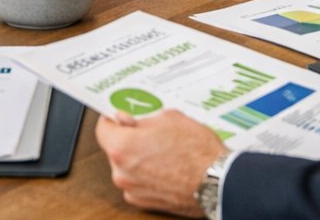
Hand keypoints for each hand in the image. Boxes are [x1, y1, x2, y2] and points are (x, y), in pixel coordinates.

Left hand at [96, 110, 222, 216]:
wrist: (217, 181)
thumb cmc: (196, 151)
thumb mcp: (169, 118)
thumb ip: (142, 119)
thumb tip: (128, 121)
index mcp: (122, 147)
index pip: (102, 129)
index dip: (112, 119)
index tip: (118, 116)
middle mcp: (121, 172)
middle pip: (116, 149)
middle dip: (130, 139)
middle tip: (151, 132)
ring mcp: (132, 190)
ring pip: (128, 167)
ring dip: (139, 158)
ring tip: (165, 150)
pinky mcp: (144, 203)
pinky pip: (138, 182)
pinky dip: (147, 174)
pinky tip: (167, 166)